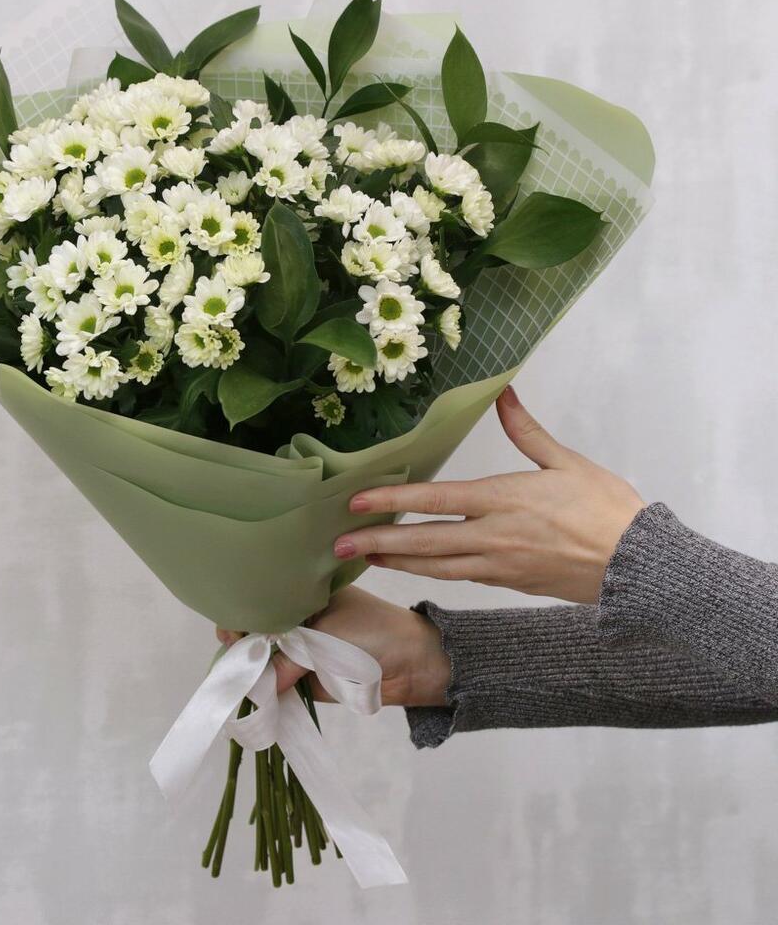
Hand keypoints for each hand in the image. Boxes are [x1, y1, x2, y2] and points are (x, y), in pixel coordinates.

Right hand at [216, 586, 450, 706]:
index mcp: (304, 595)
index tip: (231, 632)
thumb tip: (254, 685)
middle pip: (257, 633)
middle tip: (231, 655)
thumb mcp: (328, 638)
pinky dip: (265, 692)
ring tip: (232, 679)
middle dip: (241, 646)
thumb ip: (290, 661)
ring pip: (264, 662)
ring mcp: (300, 651)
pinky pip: (278, 686)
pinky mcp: (307, 679)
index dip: (242, 615)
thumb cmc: (375, 633)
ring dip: (249, 672)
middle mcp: (297, 621)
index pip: (262, 602)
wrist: (414, 665)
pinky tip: (248, 697)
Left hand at [333, 386, 644, 604]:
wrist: (637, 567)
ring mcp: (498, 565)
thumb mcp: (567, 463)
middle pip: (423, 543)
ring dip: (397, 561)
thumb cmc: (606, 510)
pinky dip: (429, 572)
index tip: (357, 503)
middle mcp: (493, 537)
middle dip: (377, 543)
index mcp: (503, 501)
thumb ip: (527, 431)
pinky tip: (414, 566)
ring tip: (364, 556)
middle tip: (338, 546)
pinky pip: (459, 577)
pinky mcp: (508, 583)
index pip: (434, 502)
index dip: (391, 502)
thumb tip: (503, 393)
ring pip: (436, 567)